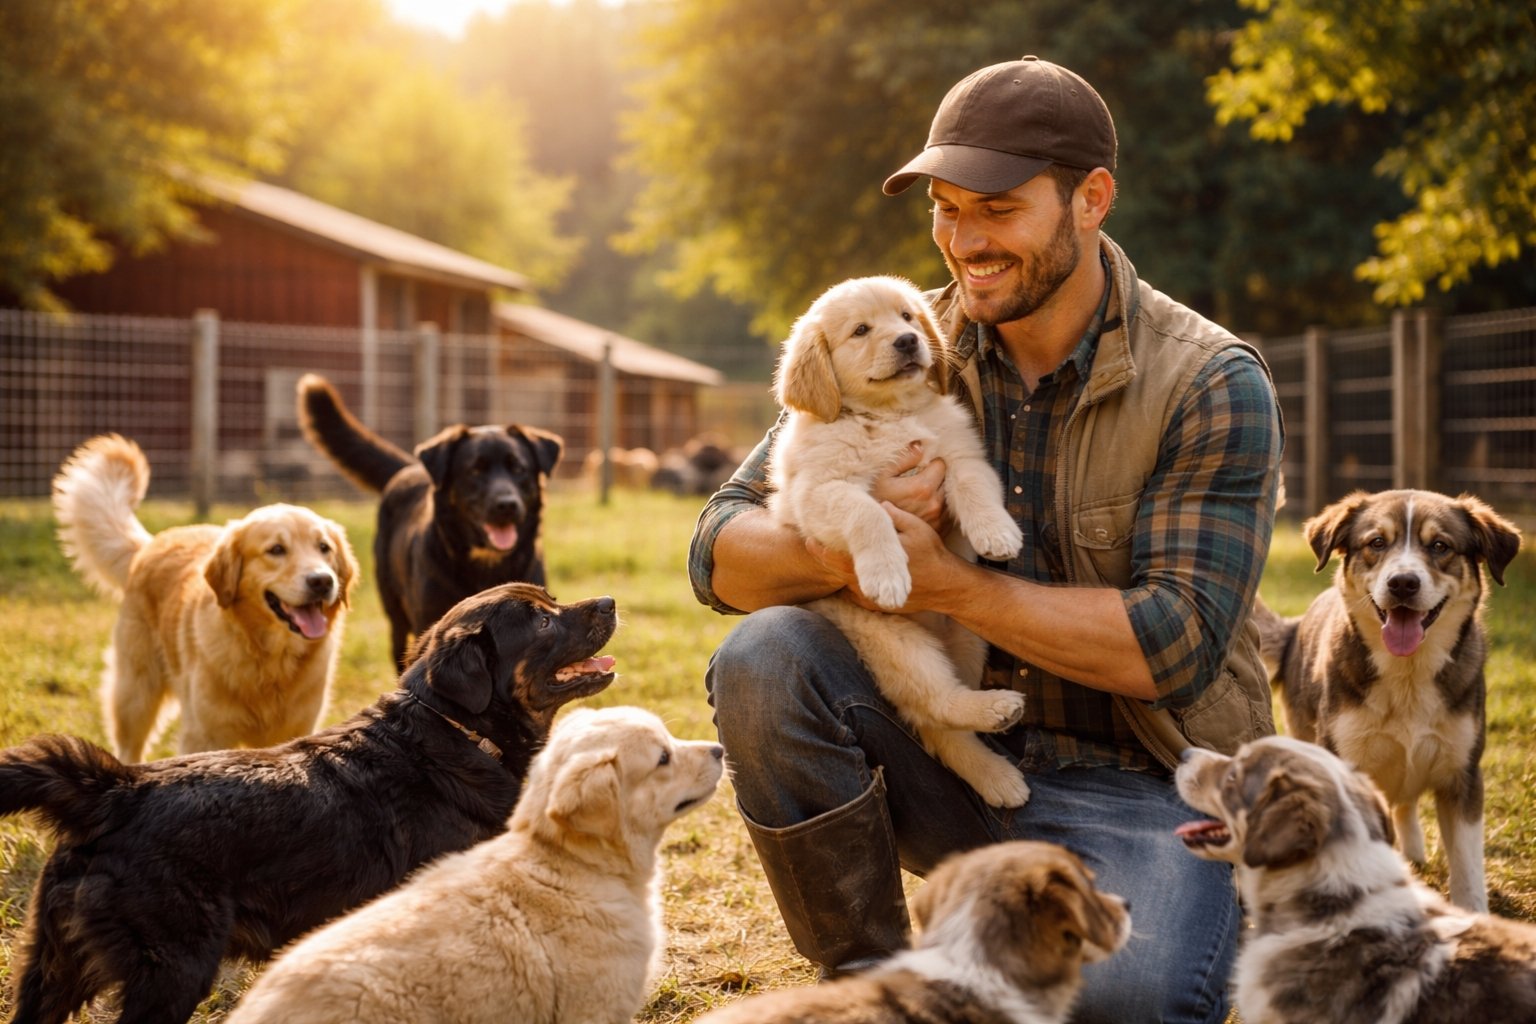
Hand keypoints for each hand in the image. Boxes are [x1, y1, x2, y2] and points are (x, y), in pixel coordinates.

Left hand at [807, 502, 957, 613]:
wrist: (946, 586)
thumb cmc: (932, 554)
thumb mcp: (916, 528)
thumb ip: (894, 516)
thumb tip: (877, 504)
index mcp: (873, 567)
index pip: (838, 559)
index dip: (821, 549)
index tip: (809, 538)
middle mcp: (868, 587)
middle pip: (837, 571)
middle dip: (825, 557)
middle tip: (812, 543)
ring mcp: (872, 600)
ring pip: (846, 582)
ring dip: (838, 568)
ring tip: (829, 553)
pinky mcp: (877, 606)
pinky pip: (857, 592)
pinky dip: (852, 580)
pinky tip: (852, 568)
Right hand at [870, 442, 947, 533]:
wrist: (874, 530)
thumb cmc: (875, 500)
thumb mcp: (883, 475)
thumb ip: (904, 458)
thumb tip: (920, 446)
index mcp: (923, 487)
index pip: (941, 465)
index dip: (931, 463)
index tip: (922, 467)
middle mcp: (934, 503)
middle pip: (947, 480)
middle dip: (936, 477)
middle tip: (921, 478)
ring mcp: (938, 518)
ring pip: (948, 495)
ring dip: (939, 491)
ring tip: (921, 493)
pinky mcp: (939, 528)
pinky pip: (947, 510)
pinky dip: (938, 505)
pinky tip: (924, 505)